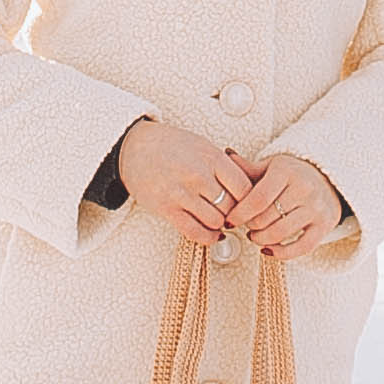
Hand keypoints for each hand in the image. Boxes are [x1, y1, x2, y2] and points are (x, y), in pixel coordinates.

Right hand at [116, 114, 265, 250]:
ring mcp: (181, 193)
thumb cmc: (171, 146)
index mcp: (212, 157)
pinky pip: (195, 232)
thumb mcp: (203, 146)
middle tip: (234, 215)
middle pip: (232, 206)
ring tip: (220, 221)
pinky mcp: (167, 209)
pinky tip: (212, 233)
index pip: (245, 187)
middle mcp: (198, 175)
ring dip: (221, 225)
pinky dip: (208, 237)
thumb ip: (225, 166)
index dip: (250, 201)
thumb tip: (250, 191)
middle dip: (235, 214)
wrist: (134, 147)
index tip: (248, 205)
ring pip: (216, 221)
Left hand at [222, 151, 343, 259]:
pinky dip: (282, 253)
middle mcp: (304, 188)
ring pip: (281, 233)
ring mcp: (316, 208)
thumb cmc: (293, 173)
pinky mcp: (325, 224)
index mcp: (286, 171)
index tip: (230, 220)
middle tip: (243, 226)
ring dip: (261, 239)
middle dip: (250, 226)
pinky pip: (302, 247)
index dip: (240, 213)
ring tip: (254, 236)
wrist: (327, 177)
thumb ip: (247, 168)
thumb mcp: (271, 166)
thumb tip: (224, 156)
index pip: (258, 199)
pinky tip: (269, 249)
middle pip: (267, 218)